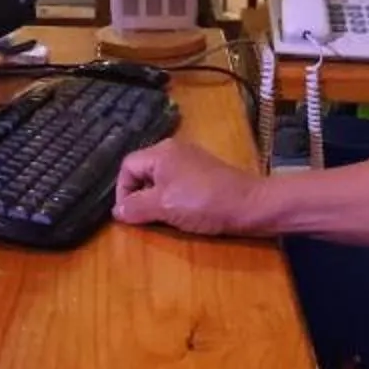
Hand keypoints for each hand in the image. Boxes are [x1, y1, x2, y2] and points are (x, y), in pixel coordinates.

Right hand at [113, 138, 262, 235]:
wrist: (251, 206)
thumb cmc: (204, 203)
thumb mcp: (164, 207)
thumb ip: (136, 207)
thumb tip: (117, 210)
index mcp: (161, 152)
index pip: (127, 167)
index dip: (122, 191)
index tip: (129, 215)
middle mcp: (174, 150)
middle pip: (143, 171)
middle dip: (139, 196)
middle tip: (144, 218)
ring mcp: (191, 160)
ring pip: (160, 178)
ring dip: (157, 199)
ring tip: (163, 217)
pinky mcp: (204, 173)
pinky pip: (178, 183)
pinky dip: (173, 198)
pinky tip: (182, 213)